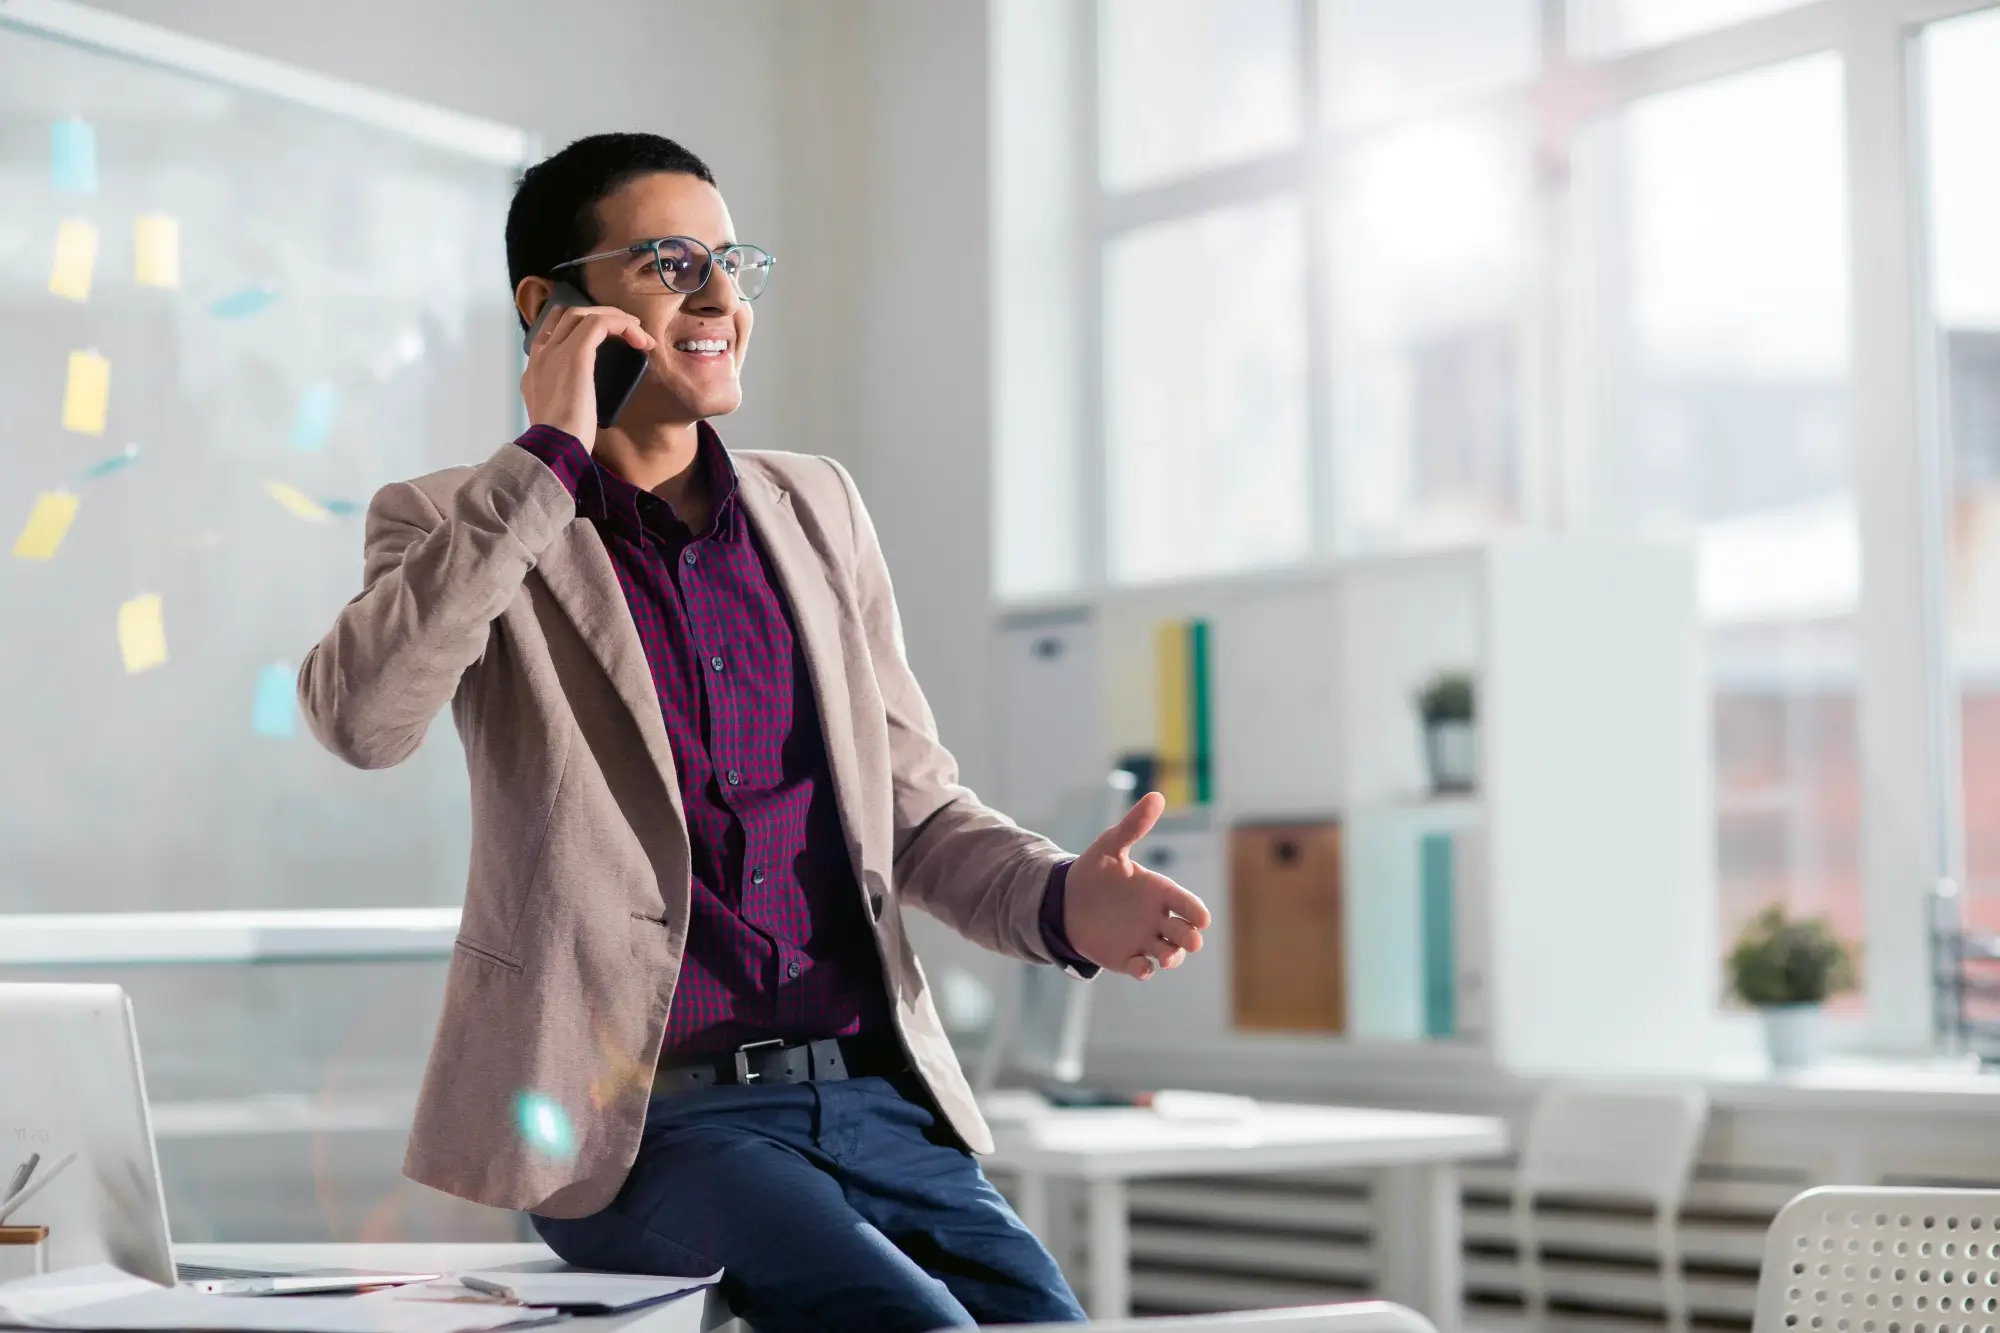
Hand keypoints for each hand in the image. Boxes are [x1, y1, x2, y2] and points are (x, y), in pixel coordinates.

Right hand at [520, 304, 655, 450]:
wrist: (554, 448)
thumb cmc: (562, 442)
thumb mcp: (558, 415)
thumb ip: (564, 399)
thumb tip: (582, 399)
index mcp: (534, 370)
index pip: (552, 331)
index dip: (581, 326)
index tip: (608, 337)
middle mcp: (541, 355)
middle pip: (569, 316)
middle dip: (601, 317)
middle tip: (629, 330)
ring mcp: (555, 352)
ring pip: (585, 314)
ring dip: (616, 319)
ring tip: (640, 334)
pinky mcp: (575, 354)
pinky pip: (600, 324)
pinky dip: (622, 326)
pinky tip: (640, 340)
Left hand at [1063, 792, 1210, 979]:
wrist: (1064, 899)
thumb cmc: (1094, 870)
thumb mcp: (1111, 845)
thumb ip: (1134, 825)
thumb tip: (1157, 795)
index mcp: (1160, 891)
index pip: (1187, 904)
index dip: (1196, 912)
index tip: (1201, 918)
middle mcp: (1157, 918)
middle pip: (1184, 932)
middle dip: (1190, 938)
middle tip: (1191, 940)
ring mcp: (1143, 939)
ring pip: (1168, 953)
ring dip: (1172, 957)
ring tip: (1166, 956)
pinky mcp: (1125, 957)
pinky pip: (1141, 967)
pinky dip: (1144, 969)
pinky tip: (1141, 966)